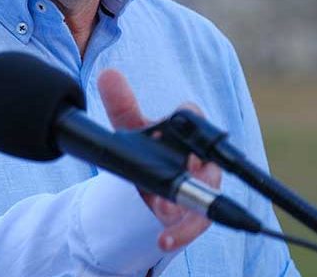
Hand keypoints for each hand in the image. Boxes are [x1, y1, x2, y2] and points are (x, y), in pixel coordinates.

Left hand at [97, 68, 221, 251]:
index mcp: (188, 131)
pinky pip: (196, 223)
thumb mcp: (129, 127)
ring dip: (186, 210)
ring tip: (164, 215)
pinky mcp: (195, 213)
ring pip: (205, 197)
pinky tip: (163, 241)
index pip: (194, 118)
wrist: (148, 179)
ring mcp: (201, 188)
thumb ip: (121, 104)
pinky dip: (181, 233)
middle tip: (175, 180)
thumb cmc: (146, 146)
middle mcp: (201, 159)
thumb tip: (108, 75)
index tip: (179, 118)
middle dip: (193, 173)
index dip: (190, 119)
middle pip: (208, 164)